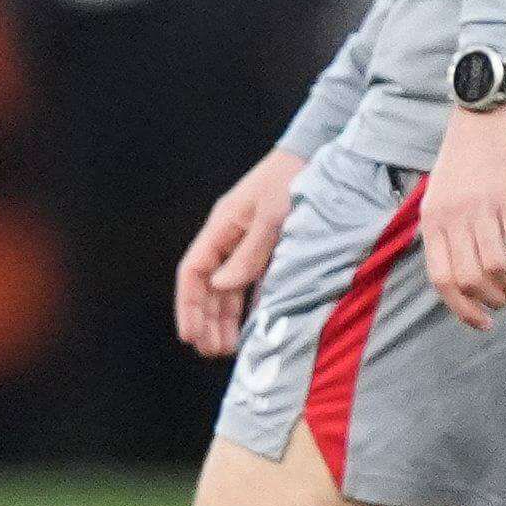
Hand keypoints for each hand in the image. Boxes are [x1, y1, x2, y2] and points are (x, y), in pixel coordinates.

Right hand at [175, 151, 304, 358]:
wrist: (316, 154)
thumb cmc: (291, 180)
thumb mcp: (271, 218)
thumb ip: (249, 254)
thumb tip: (222, 287)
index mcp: (221, 227)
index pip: (193, 272)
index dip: (188, 305)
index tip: (190, 334)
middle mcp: (229, 237)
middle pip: (207, 285)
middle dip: (206, 319)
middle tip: (210, 351)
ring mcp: (247, 242)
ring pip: (227, 287)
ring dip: (225, 317)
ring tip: (226, 347)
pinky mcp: (268, 247)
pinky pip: (251, 282)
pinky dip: (248, 305)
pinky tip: (251, 326)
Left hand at [420, 103, 505, 329]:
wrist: (486, 106)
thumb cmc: (469, 150)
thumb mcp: (443, 190)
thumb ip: (448, 225)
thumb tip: (464, 267)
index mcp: (432, 219)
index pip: (441, 279)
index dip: (462, 309)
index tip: (483, 323)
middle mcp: (452, 217)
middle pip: (470, 280)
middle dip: (494, 301)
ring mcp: (480, 207)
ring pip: (497, 268)